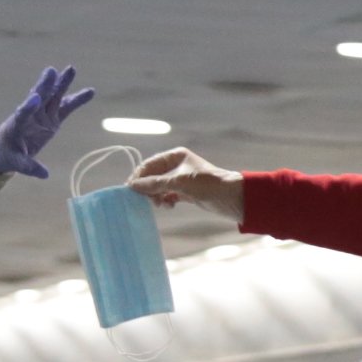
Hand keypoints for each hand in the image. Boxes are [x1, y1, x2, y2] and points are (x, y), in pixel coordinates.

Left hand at [0, 64, 94, 177]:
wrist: (6, 148)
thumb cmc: (6, 153)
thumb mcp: (15, 162)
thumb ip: (29, 167)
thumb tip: (45, 174)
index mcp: (17, 124)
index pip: (23, 113)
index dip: (28, 106)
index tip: (35, 98)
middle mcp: (31, 115)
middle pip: (39, 98)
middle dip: (45, 85)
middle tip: (51, 71)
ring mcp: (42, 115)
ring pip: (53, 97)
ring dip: (62, 84)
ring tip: (71, 69)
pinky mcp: (52, 119)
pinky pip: (66, 108)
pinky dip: (77, 100)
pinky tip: (90, 92)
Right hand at [128, 146, 244, 225]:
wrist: (232, 197)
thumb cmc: (207, 184)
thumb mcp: (179, 182)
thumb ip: (155, 184)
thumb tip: (132, 186)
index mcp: (175, 156)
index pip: (149, 165)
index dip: (138, 177)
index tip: (130, 191)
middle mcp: (177, 165)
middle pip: (153, 177)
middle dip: (148, 188)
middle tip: (146, 200)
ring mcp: (181, 179)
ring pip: (160, 187)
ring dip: (156, 196)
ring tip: (160, 204)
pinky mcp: (186, 192)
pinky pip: (168, 195)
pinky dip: (166, 200)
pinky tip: (168, 206)